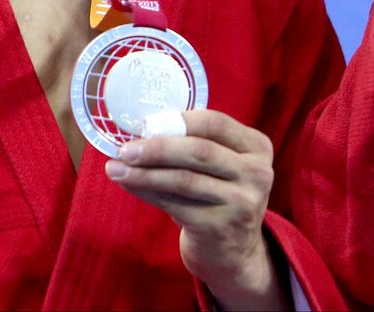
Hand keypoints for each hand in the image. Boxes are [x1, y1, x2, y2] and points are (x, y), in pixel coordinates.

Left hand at [105, 110, 287, 310]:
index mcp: (257, 147)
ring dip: (145, 173)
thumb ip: (197, 145)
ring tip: (116, 168)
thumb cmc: (219, 197)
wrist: (235, 253)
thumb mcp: (223, 167)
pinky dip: (147, 192)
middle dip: (157, 148)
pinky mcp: (220, 227)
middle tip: (125, 149)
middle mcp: (256, 173)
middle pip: (200, 151)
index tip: (145, 123)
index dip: (179, 120)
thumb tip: (143, 131)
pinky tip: (129, 185)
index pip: (216, 124)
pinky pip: (175, 204)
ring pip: (184, 180)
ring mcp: (241, 202)